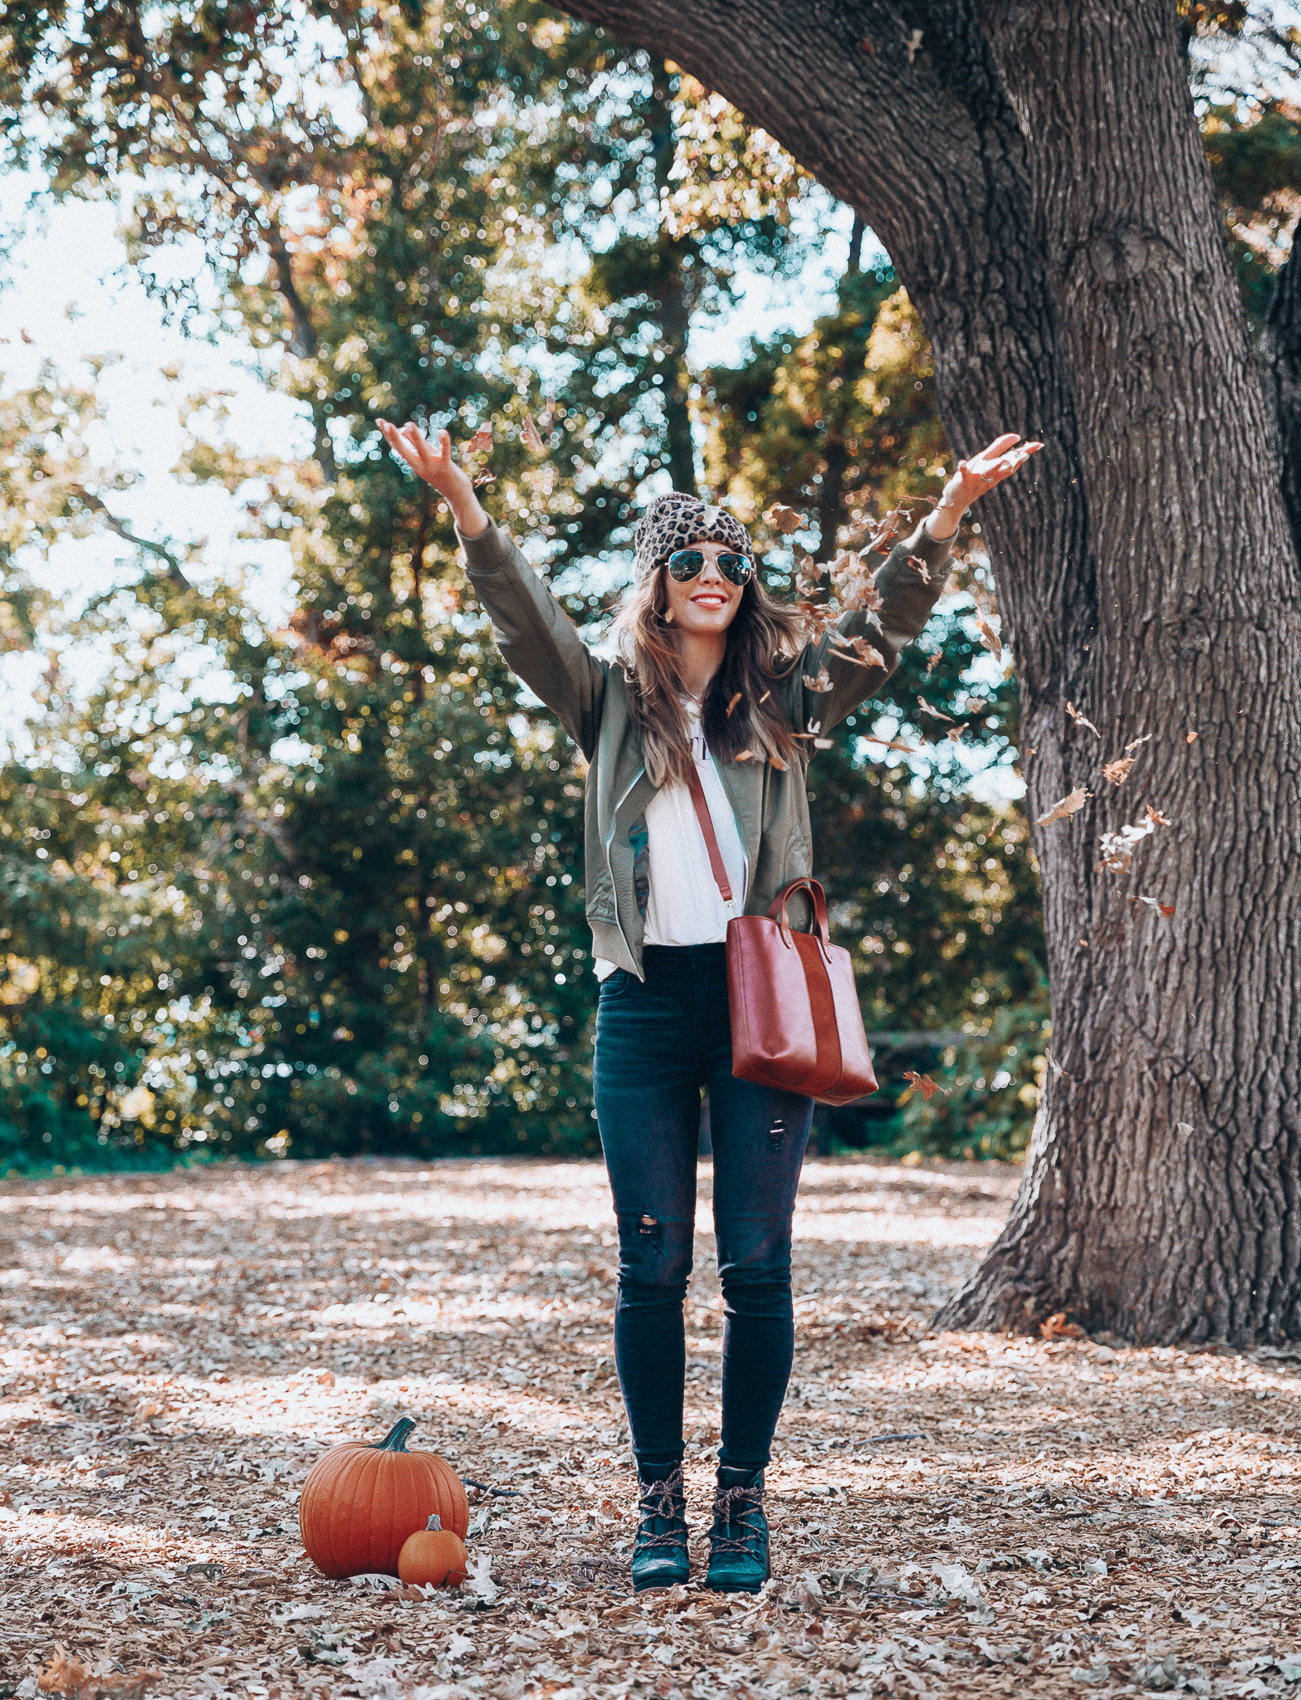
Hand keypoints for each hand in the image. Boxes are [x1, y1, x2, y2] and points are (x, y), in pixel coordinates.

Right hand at [378, 420, 490, 537]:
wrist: (457, 495)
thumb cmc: (443, 474)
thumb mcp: (427, 457)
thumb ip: (416, 444)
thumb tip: (403, 428)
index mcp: (414, 463)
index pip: (397, 447)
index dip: (388, 435)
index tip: (379, 421)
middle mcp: (420, 466)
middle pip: (404, 450)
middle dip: (394, 437)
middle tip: (386, 424)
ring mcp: (432, 467)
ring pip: (421, 450)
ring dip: (415, 437)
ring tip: (409, 424)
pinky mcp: (446, 467)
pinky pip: (445, 453)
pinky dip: (444, 442)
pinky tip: (442, 431)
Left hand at [926, 432, 1042, 539]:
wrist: (957, 499)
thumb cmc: (974, 476)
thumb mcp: (987, 460)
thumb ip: (1000, 447)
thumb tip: (1016, 436)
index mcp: (998, 471)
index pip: (1014, 461)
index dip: (1025, 453)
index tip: (1038, 444)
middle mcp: (990, 477)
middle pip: (1005, 470)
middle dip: (1015, 462)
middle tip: (1026, 453)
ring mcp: (977, 480)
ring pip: (988, 474)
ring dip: (994, 467)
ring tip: (1000, 460)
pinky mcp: (964, 481)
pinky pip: (964, 475)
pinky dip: (963, 468)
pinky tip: (962, 462)